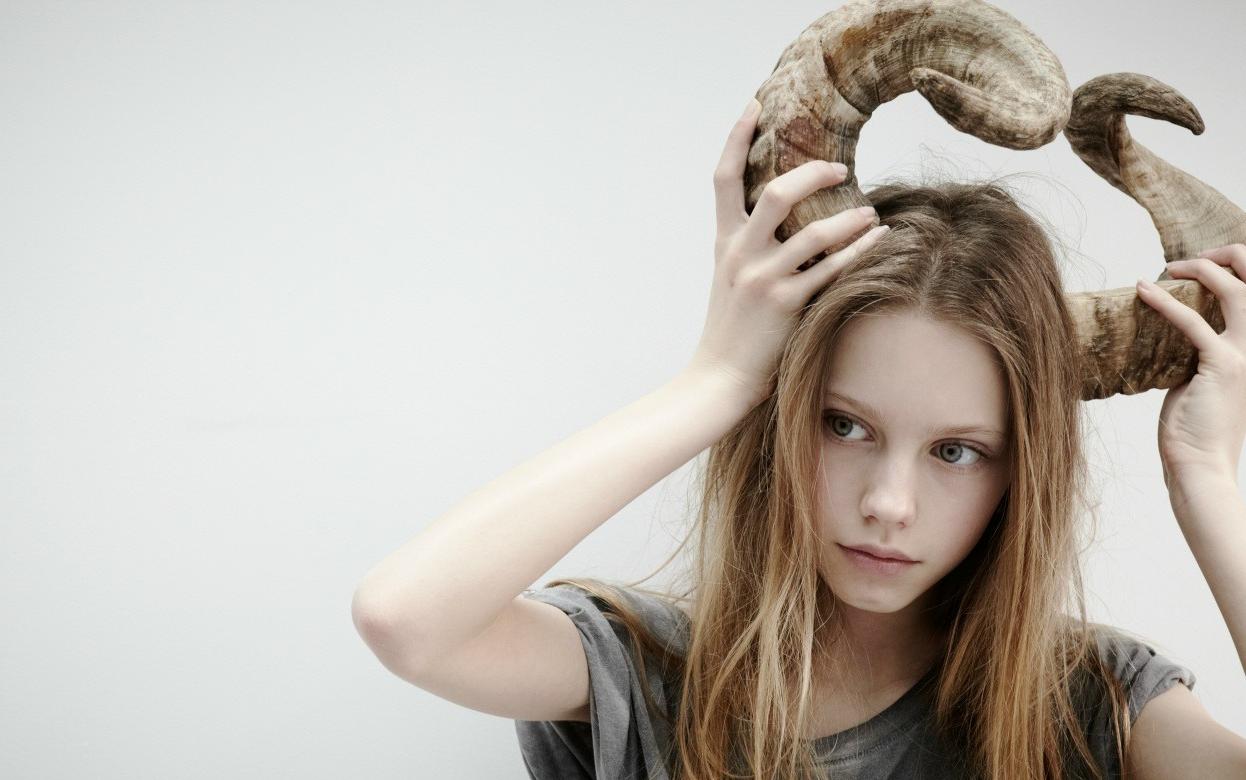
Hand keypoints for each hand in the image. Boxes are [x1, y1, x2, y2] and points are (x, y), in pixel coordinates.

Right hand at [687, 98, 888, 407]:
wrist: (719, 377)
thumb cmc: (732, 328)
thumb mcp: (729, 277)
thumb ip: (749, 243)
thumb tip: (785, 213)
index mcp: (723, 241)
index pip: (723, 177)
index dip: (736, 136)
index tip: (755, 104)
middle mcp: (739, 254)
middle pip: (776, 193)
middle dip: (813, 172)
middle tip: (839, 166)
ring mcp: (763, 279)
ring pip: (813, 232)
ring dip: (849, 218)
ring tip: (871, 212)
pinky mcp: (786, 305)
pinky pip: (831, 270)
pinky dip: (860, 251)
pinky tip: (882, 239)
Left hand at [1136, 243, 1245, 492]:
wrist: (1199, 462)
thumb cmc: (1196, 424)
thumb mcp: (1202, 376)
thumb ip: (1198, 349)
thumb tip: (1174, 326)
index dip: (1237, 267)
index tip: (1199, 264)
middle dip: (1227, 256)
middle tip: (1187, 260)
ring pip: (1237, 291)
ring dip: (1203, 271)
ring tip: (1170, 268)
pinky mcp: (1222, 366)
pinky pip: (1192, 323)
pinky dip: (1165, 303)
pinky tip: (1143, 291)